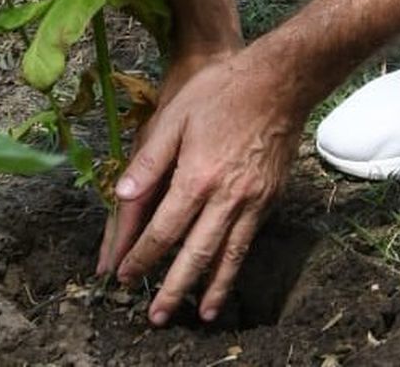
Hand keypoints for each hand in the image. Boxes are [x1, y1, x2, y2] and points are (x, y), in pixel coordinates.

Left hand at [96, 46, 302, 325]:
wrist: (277, 82)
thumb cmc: (220, 92)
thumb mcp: (175, 116)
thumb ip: (149, 160)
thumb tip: (122, 195)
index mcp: (197, 176)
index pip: (162, 230)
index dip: (141, 255)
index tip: (124, 274)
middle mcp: (226, 196)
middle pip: (195, 254)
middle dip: (172, 289)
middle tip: (155, 316)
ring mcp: (252, 201)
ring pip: (228, 256)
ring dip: (211, 289)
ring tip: (199, 315)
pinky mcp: (270, 199)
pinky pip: (249, 241)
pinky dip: (236, 265)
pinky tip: (227, 276)